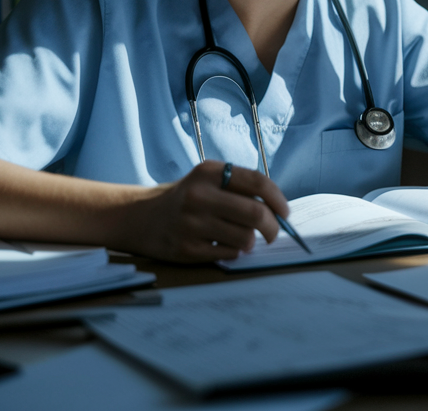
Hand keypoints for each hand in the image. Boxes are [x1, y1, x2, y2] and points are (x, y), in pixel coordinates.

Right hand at [128, 161, 290, 262]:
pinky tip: (222, 244)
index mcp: (209, 172)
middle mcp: (199, 195)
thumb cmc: (187, 198)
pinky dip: (233, 251)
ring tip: (242, 238)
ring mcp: (192, 223)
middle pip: (256, 213)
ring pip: (245, 238)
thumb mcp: (208, 180)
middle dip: (273, 227)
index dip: (278, 199)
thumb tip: (279, 210)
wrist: (142, 218)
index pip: (257, 182)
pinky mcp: (187, 248)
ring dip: (251, 241)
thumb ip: (240, 187)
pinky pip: (229, 253)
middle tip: (274, 233)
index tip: (285, 212)